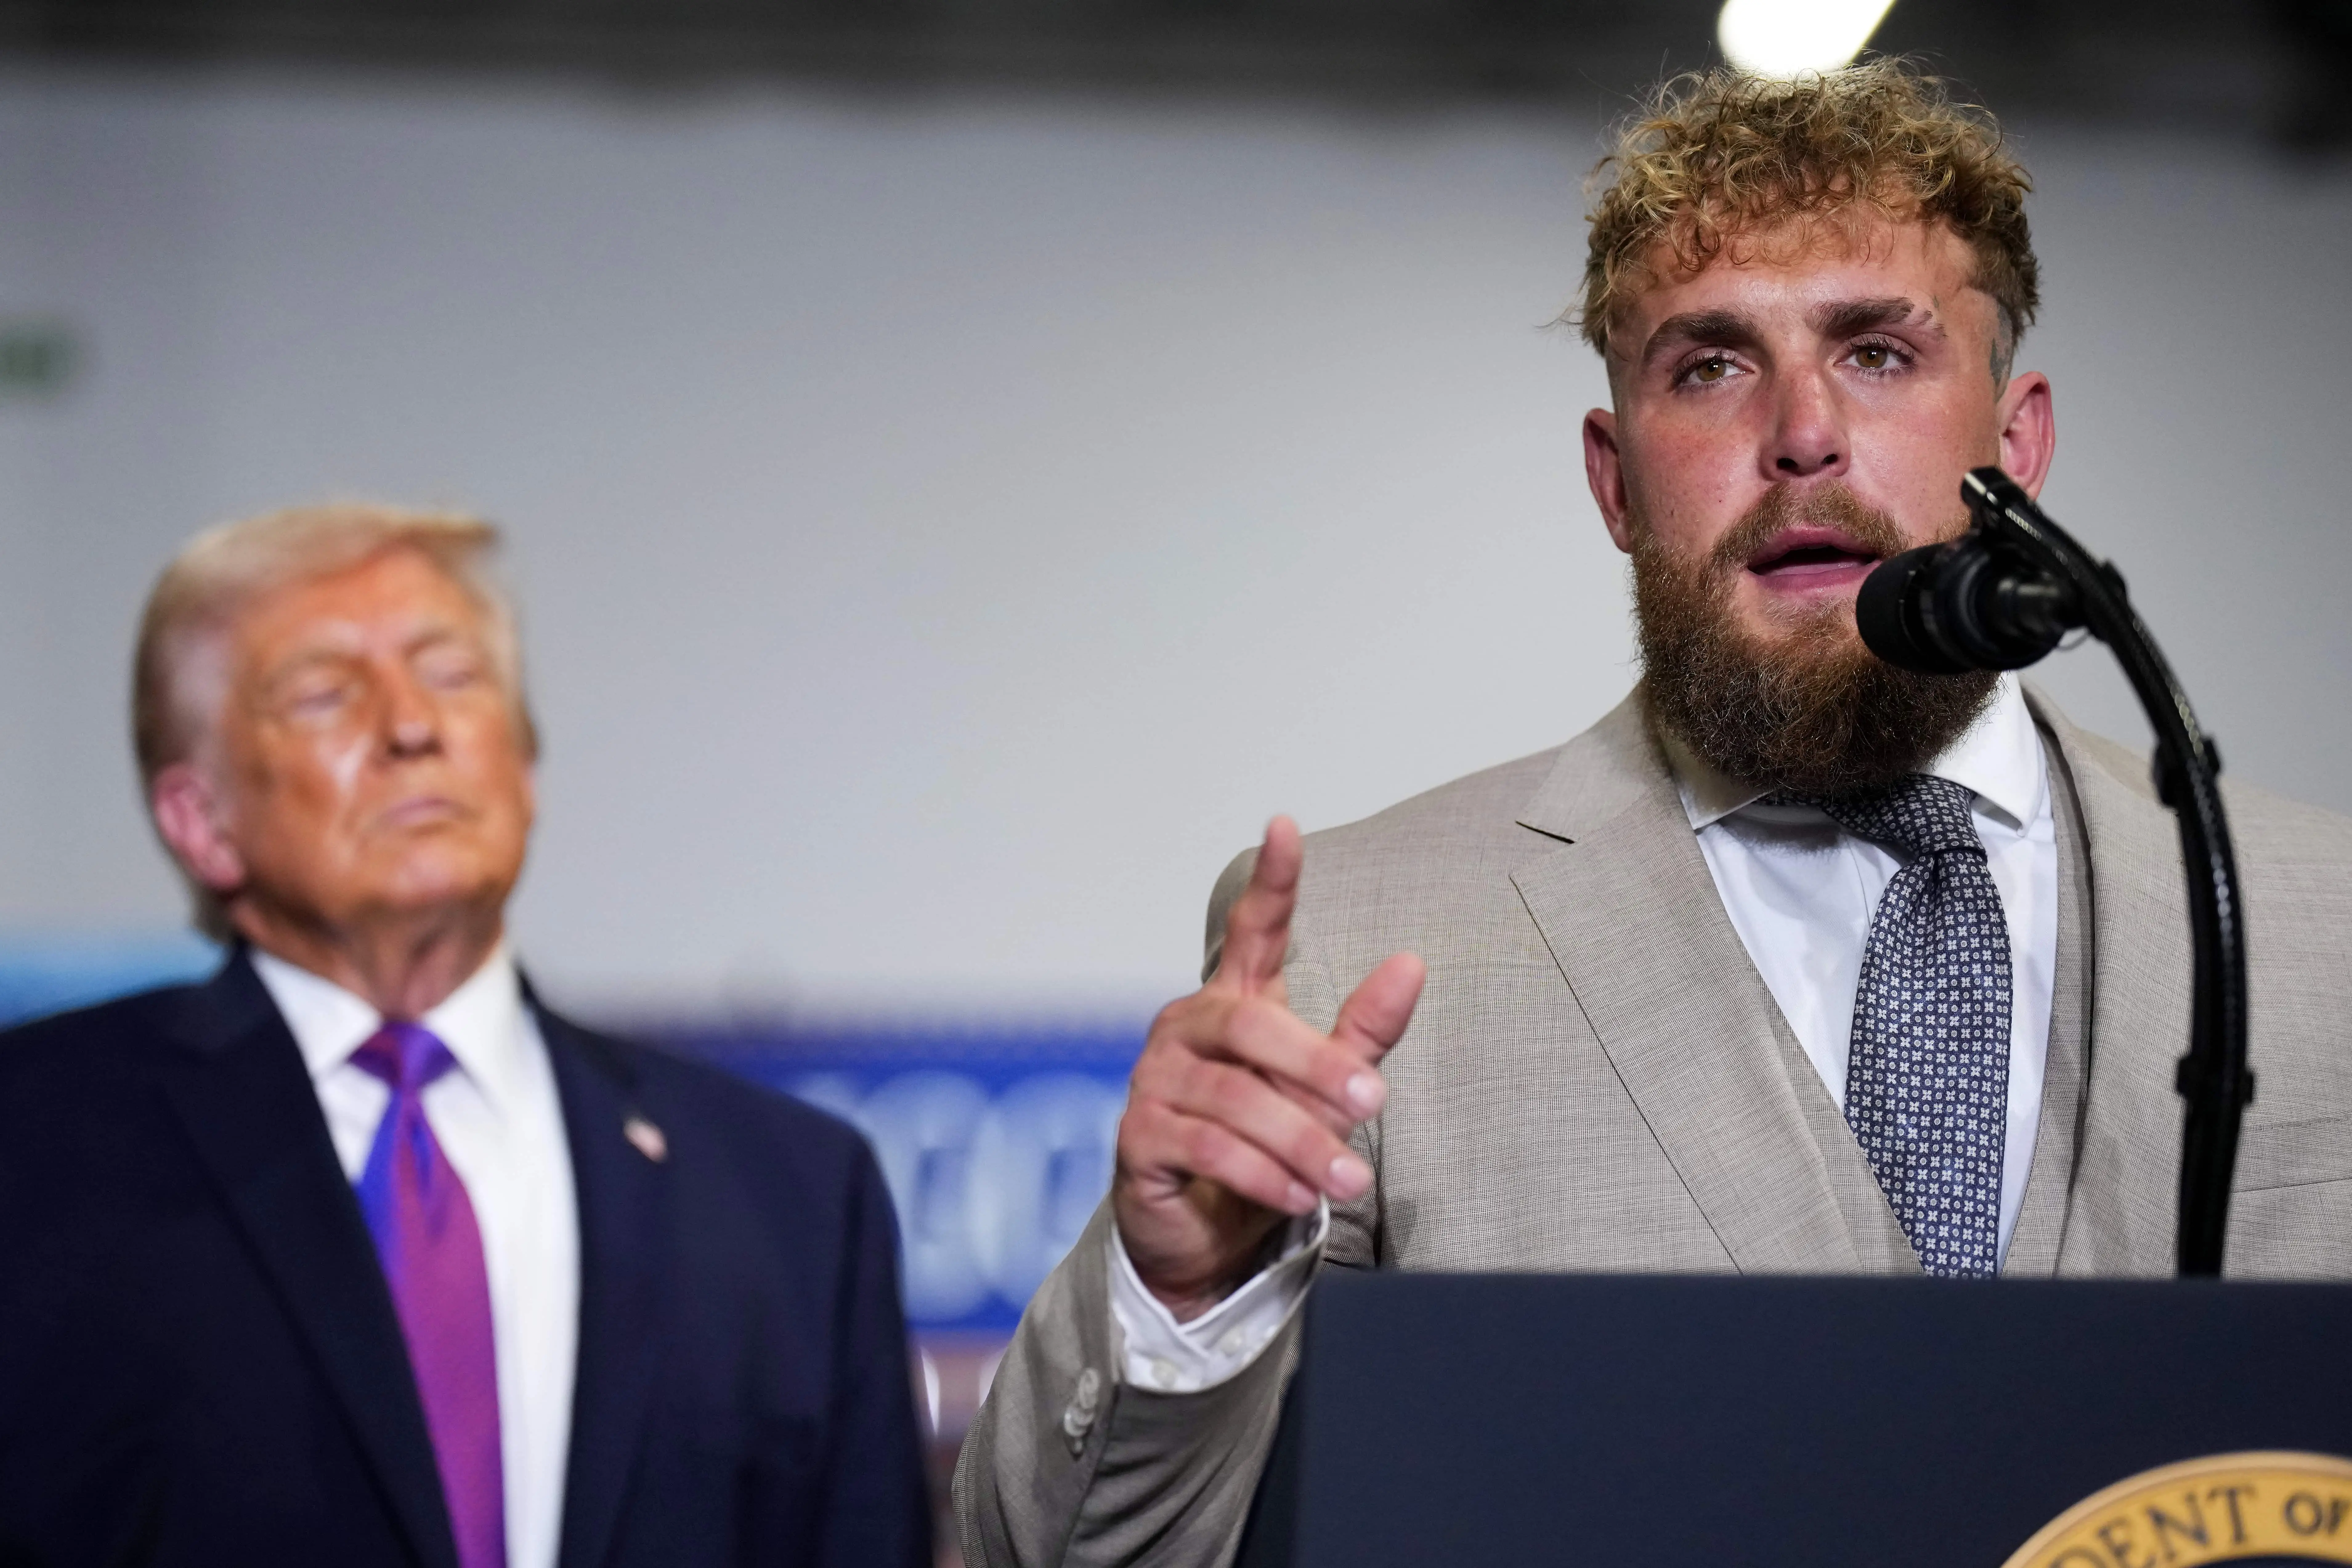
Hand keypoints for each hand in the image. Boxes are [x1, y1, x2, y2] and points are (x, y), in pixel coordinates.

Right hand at [1112, 816, 1424, 1320]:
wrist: (1204, 1236)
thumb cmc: (1264, 1147)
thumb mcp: (1323, 1089)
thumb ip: (1362, 1034)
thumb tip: (1412, 964)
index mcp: (1234, 1003)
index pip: (1250, 930)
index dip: (1270, 880)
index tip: (1284, 826)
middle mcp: (1187, 1028)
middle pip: (1252, 1025)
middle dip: (1317, 1065)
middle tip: (1373, 1102)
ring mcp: (1156, 1080)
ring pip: (1234, 1097)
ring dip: (1299, 1139)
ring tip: (1348, 1177)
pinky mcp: (1138, 1136)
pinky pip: (1205, 1146)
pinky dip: (1259, 1172)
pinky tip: (1298, 1194)